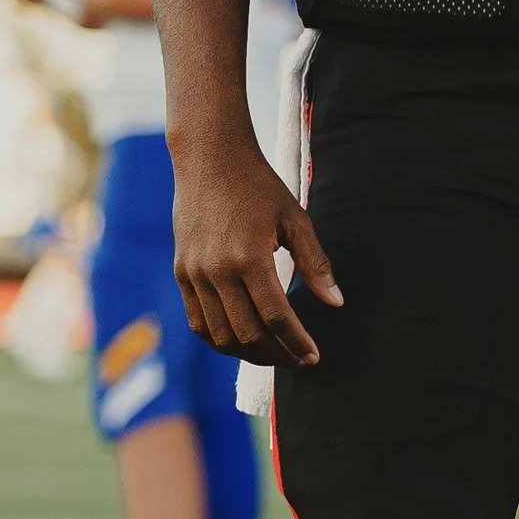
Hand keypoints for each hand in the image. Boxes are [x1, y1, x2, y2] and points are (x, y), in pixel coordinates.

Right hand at [171, 129, 343, 366]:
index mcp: (249, 257)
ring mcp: (194, 274)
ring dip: (249, 354)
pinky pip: (198, 322)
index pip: (276, 318)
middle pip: (248, 334)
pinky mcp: (182, 273)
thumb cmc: (258, 185)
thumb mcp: (295, 218)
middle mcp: (217, 271)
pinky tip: (242, 342)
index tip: (313, 356)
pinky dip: (220, 341)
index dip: (297, 343)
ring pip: (221, 336)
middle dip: (277, 355)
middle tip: (298, 359)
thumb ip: (316, 263)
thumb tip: (336, 302)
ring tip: (273, 354)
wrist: (209, 158)